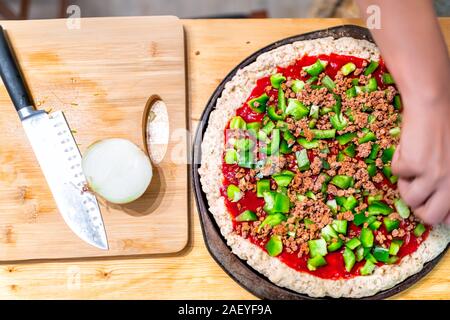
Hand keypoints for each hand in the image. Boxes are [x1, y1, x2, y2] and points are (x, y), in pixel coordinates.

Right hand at [392, 90, 449, 224]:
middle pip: (430, 217)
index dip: (441, 213)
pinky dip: (398, 160)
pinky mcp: (413, 165)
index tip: (432, 204)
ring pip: (409, 198)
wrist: (435, 105)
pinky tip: (408, 147)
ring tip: (411, 166)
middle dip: (419, 208)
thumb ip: (449, 180)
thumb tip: (444, 209)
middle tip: (416, 193)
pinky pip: (397, 173)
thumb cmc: (448, 129)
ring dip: (405, 183)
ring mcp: (433, 176)